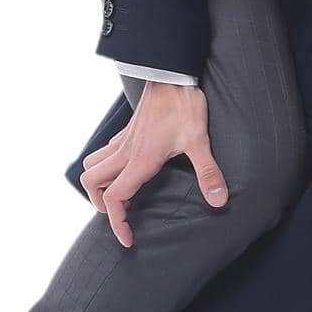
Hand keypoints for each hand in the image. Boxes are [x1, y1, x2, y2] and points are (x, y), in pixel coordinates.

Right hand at [79, 81, 227, 247]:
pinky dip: (107, 164)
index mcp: (140, 161)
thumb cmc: (183, 104)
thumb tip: (219, 200)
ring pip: (93, 164)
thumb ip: (208, 172)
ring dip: (99, 182)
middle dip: (101, 205)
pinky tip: (128, 166)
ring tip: (121, 194)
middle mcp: (126, 152)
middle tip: (122, 215)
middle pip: (92, 183)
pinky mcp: (128, 129)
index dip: (117, 224)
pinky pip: (106, 150)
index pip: (114, 199)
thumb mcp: (199, 140)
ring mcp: (124, 139)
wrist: (172, 72)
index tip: (128, 238)